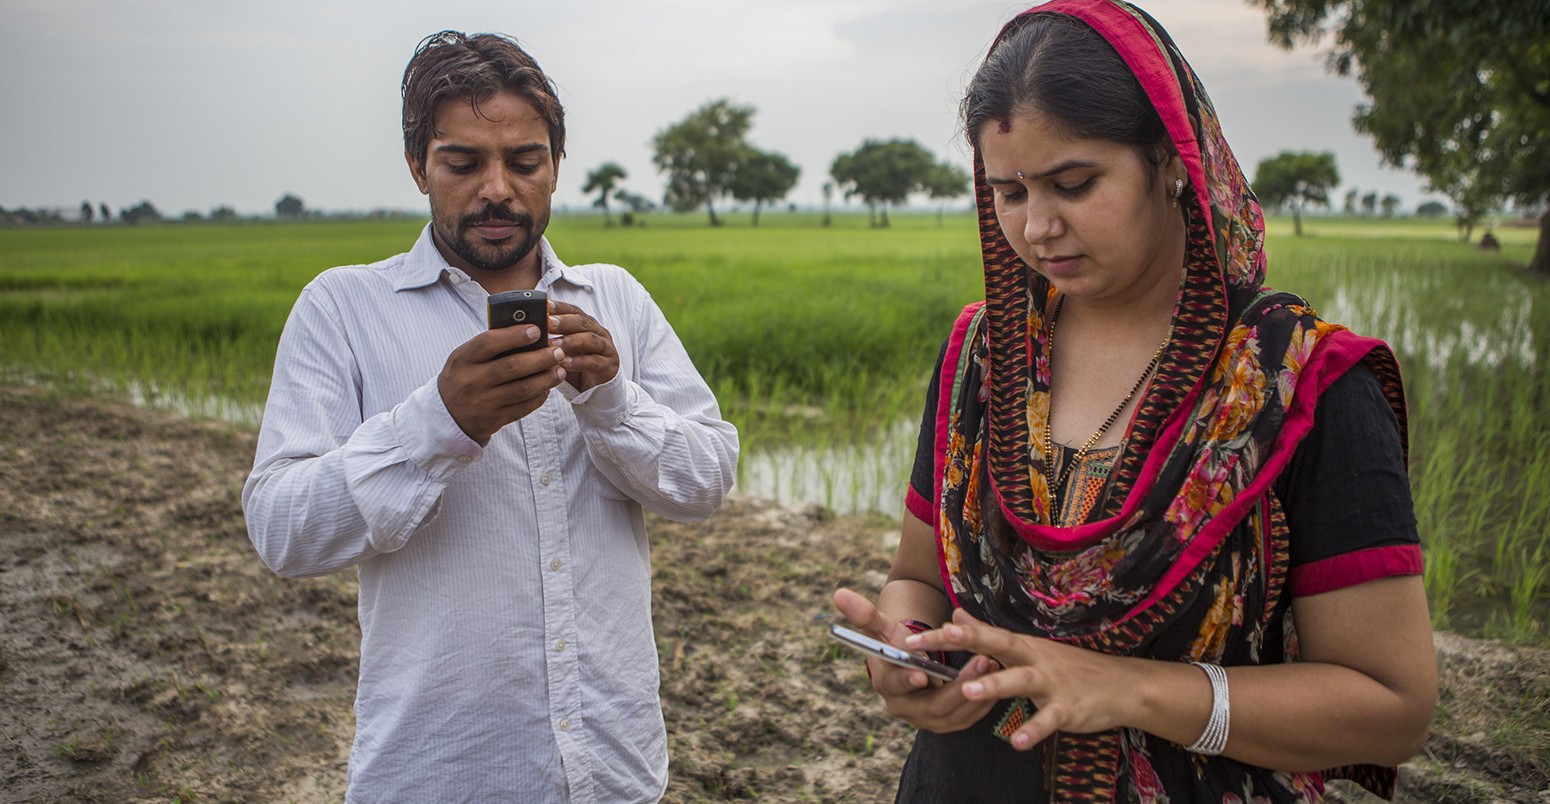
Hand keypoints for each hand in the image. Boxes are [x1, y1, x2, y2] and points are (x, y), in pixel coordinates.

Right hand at [438, 325, 565, 442]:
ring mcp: (483, 403)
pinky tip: (548, 387)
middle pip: (512, 367)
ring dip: (546, 378)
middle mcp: (472, 382)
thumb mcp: (465, 357)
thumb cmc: (462, 376)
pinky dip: (540, 396)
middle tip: (558, 351)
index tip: (537, 330)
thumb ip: (490, 345)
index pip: (489, 343)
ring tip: (559, 369)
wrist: (447, 415)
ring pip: (523, 389)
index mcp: (462, 360)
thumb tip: (527, 330)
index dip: (515, 335)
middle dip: (540, 358)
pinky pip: (524, 408)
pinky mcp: (495, 419)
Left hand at [548, 300, 618, 392]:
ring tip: (554, 344)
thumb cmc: (575, 364)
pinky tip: (565, 363)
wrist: (596, 388)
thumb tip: (525, 329)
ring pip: (590, 340)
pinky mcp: (609, 366)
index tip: (544, 306)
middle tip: (548, 322)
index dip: (559, 307)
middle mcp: (598, 333)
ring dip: (571, 341)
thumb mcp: (561, 349)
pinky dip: (579, 362)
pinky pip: (595, 362)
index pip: (573, 311)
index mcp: (586, 324)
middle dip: (564, 322)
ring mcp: (606, 349)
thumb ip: (549, 338)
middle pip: (582, 322)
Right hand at [832, 588, 998, 733]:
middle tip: (980, 661)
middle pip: (933, 705)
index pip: (895, 687)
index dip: (907, 680)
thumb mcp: (882, 628)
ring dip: (976, 692)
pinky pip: (967, 717)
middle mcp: (907, 709)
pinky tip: (996, 680)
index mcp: (888, 685)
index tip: (921, 672)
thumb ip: (864, 614)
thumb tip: (838, 593)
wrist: (909, 666)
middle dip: (958, 685)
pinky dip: (982, 701)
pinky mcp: (948, 723)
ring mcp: (928, 720)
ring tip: (992, 664)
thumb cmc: (896, 644)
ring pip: (955, 713)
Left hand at [903, 608, 1142, 749]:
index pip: (979, 635)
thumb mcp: (1027, 647)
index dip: (947, 635)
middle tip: (939, 636)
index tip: (913, 636)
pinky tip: (1017, 741)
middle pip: (997, 645)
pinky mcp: (1068, 707)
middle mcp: (1032, 658)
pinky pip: (1048, 719)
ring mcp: (1051, 682)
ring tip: (968, 690)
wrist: (1120, 685)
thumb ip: (990, 634)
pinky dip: (1033, 729)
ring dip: (994, 684)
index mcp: (1019, 646)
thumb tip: (957, 614)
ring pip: (1019, 680)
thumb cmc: (1068, 668)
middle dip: (968, 640)